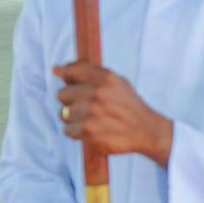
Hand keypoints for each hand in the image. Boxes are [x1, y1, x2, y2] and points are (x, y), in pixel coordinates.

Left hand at [55, 62, 173, 164]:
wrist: (147, 130)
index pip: (70, 71)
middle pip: (62, 94)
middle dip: (71, 102)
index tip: (68, 81)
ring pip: (63, 113)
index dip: (66, 77)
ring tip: (92, 120)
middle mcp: (97, 93)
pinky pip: (68, 130)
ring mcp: (92, 112)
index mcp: (104, 78)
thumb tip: (56, 69)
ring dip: (74, 119)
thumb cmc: (128, 105)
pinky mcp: (88, 130)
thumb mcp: (116, 82)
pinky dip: (77, 133)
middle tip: (87, 108)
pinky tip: (92, 131)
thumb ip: (89, 73)